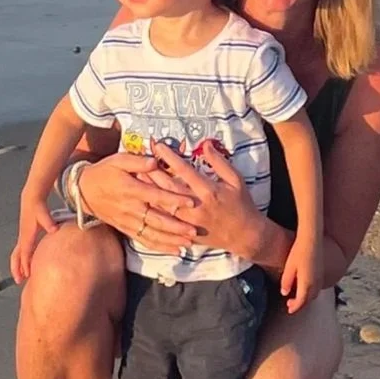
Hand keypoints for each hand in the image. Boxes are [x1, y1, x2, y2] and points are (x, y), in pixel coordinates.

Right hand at [11, 192, 56, 284]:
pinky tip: (27, 266)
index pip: (25, 252)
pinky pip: (20, 251)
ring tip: (21, 277)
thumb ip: (48, 221)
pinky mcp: (24, 236)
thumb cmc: (38, 207)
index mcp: (27, 234)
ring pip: (16, 255)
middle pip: (16, 256)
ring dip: (17, 266)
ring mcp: (22, 237)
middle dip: (17, 269)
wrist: (31, 199)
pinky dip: (21, 260)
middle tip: (19, 281)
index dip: (25, 263)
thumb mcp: (44, 212)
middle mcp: (23, 237)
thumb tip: (54, 229)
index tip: (27, 275)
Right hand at [75, 151, 200, 256]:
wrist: (83, 191)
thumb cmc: (104, 172)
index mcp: (131, 189)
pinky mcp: (125, 228)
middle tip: (194, 230)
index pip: (155, 196)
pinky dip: (159, 246)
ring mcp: (127, 221)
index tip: (190, 202)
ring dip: (170, 240)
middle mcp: (130, 208)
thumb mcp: (118, 160)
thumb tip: (155, 160)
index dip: (173, 199)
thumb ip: (138, 161)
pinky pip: (143, 239)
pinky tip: (174, 250)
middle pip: (156, 220)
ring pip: (151, 234)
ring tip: (187, 243)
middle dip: (176, 227)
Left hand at [144, 141, 269, 265]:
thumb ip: (219, 162)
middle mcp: (195, 206)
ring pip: (162, 203)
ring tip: (136, 174)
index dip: (169, 157)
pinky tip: (143, 197)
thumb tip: (206, 143)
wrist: (244, 235)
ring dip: (149, 188)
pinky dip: (153, 207)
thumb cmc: (241, 203)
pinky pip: (165, 219)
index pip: (184, 170)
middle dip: (153, 170)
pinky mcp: (184, 231)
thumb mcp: (236, 180)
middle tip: (140, 156)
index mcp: (209, 191)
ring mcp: (188, 221)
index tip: (158, 145)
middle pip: (168, 186)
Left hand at [279, 239, 324, 313]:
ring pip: (314, 294)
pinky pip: (318, 288)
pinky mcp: (322, 272)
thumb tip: (284, 293)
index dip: (295, 307)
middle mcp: (316, 283)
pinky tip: (304, 286)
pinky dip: (311, 292)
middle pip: (309, 300)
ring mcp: (320, 277)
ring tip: (297, 297)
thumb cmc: (298, 251)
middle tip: (290, 304)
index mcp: (306, 283)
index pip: (301, 301)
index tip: (289, 310)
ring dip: (306, 298)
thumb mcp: (288, 267)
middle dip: (300, 304)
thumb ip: (286, 282)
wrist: (312, 239)